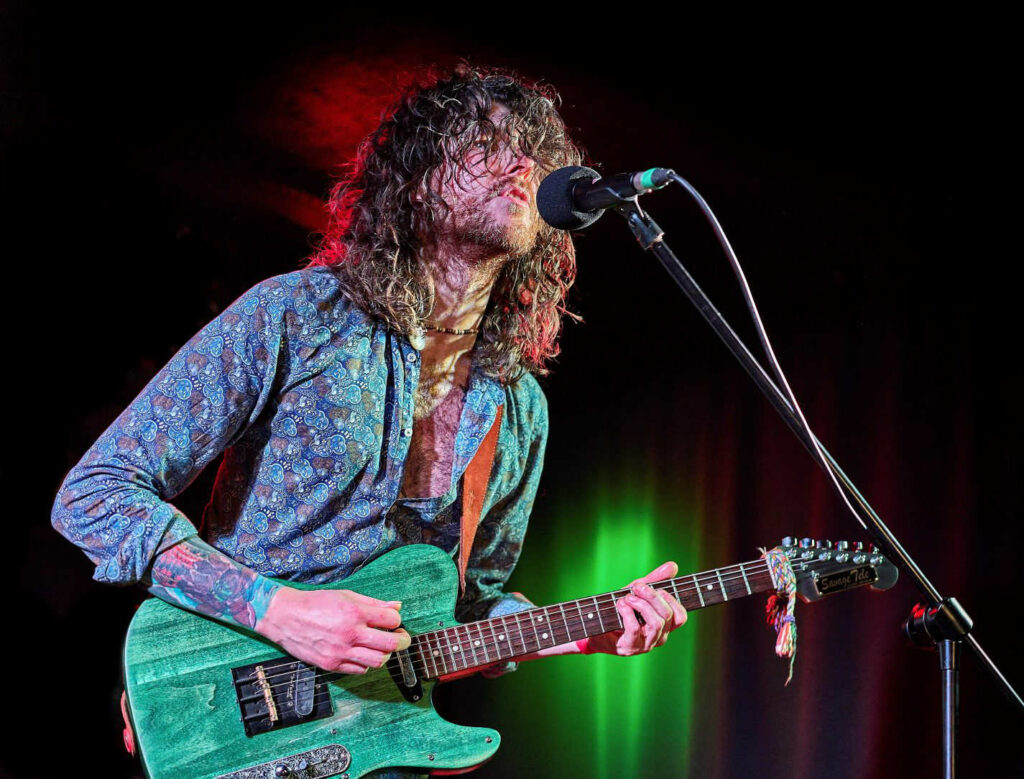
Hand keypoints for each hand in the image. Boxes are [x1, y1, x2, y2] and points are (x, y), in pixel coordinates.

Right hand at [256, 587, 410, 673]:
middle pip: (391, 645)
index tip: (394, 621)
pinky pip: (359, 670)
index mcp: (354, 613)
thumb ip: (374, 603)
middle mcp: (349, 634)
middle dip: (403, 641)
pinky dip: (366, 664)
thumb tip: (397, 607)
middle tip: (402, 638)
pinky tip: (363, 653)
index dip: (397, 621)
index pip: (392, 620)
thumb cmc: (316, 603)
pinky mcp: (331, 665)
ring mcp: (340, 652)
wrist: (285, 616)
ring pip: (378, 661)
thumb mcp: (347, 596)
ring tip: (381, 647)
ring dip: (385, 654)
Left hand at [579, 561, 686, 656]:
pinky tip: (620, 604)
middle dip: (652, 596)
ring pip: (656, 623)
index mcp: (664, 626)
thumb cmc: (620, 608)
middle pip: (667, 615)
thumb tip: (673, 565)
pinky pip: (635, 629)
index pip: (681, 617)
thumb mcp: (638, 592)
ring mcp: (645, 644)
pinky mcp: (630, 647)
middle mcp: (658, 637)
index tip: (657, 588)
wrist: (595, 625)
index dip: (672, 600)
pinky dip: (627, 612)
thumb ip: (655, 580)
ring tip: (628, 597)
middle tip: (637, 587)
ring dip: (641, 604)